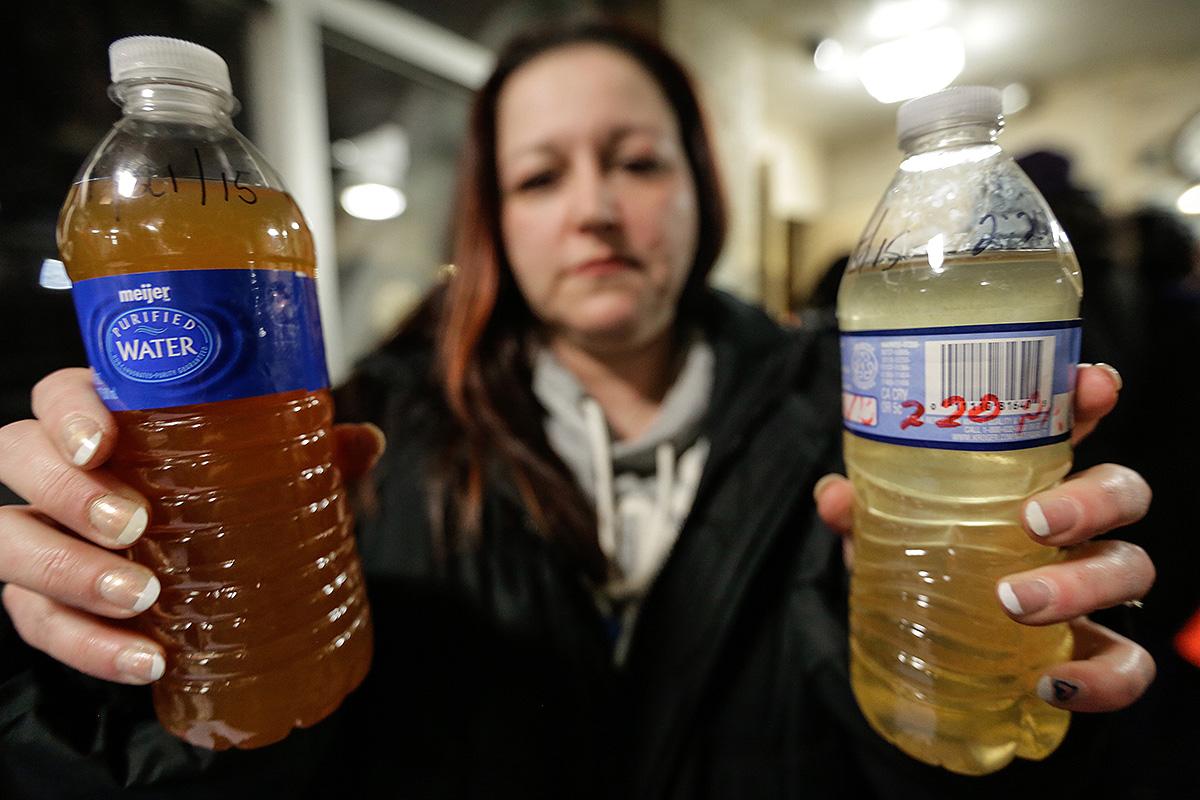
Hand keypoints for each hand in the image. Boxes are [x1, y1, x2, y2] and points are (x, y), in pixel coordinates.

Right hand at [0, 368, 384, 685]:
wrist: (196, 568)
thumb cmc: (218, 494)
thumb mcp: (264, 470)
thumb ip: (308, 452)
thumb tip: (366, 440)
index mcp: (106, 420)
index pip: (58, 394)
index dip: (69, 411)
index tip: (106, 441)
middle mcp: (55, 472)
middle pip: (17, 458)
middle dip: (66, 491)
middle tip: (133, 523)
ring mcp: (36, 534)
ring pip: (10, 543)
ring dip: (69, 574)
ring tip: (142, 599)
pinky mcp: (37, 599)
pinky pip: (38, 624)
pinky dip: (89, 648)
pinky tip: (146, 661)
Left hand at [814, 363, 1155, 712]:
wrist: (925, 650)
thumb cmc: (914, 562)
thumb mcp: (881, 531)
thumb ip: (860, 511)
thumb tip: (835, 497)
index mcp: (1026, 477)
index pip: (1076, 422)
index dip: (1093, 397)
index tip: (1093, 385)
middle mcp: (1073, 525)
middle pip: (1121, 491)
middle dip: (1091, 498)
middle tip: (1034, 521)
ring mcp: (1089, 586)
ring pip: (1130, 568)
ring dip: (1081, 584)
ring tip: (1014, 601)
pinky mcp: (1092, 651)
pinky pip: (1126, 662)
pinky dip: (1102, 677)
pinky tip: (1050, 681)